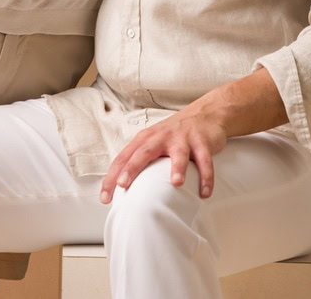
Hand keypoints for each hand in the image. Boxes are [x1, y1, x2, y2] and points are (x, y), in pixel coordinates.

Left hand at [99, 102, 227, 202]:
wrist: (206, 113)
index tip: (104, 197)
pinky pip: (204, 160)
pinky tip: (205, 192)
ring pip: (178, 154)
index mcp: (146, 139)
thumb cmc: (175, 135)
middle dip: (132, 168)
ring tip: (176, 183)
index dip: (112, 176)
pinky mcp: (202, 142)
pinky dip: (206, 176)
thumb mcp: (155, 142)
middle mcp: (161, 137)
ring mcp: (182, 138)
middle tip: (123, 184)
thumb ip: (142, 160)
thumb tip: (124, 189)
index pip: (124, 157)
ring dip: (177, 168)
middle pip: (144, 152)